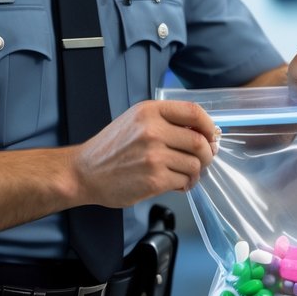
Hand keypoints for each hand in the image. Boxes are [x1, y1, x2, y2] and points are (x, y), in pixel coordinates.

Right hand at [69, 100, 219, 204]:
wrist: (84, 173)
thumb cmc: (110, 148)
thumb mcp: (135, 121)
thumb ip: (165, 121)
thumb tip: (202, 132)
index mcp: (149, 111)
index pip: (193, 112)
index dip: (209, 125)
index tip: (212, 135)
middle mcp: (152, 130)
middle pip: (199, 141)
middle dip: (207, 154)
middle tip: (203, 159)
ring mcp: (154, 155)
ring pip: (195, 164)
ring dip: (196, 172)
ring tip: (186, 174)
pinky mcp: (154, 179)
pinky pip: (184, 180)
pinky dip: (185, 184)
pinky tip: (177, 184)